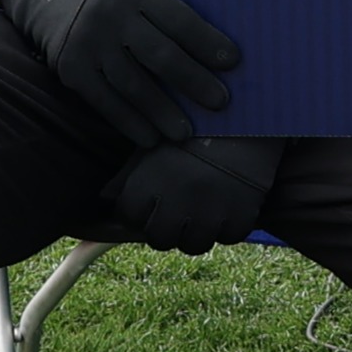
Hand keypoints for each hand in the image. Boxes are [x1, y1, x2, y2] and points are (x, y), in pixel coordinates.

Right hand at [0, 0, 238, 148]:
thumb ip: (166, 8)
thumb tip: (216, 45)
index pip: (179, 19)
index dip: (207, 43)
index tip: (233, 63)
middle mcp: (110, 15)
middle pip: (160, 55)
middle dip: (193, 81)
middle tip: (220, 102)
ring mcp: (88, 43)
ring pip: (133, 85)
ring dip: (163, 112)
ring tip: (186, 131)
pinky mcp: (71, 69)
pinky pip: (106, 102)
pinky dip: (130, 122)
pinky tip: (151, 137)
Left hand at [101, 135, 277, 253]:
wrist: (248, 107)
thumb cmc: (194, 122)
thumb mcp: (155, 143)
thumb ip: (127, 176)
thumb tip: (104, 198)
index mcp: (148, 185)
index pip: (129, 218)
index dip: (137, 211)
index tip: (150, 202)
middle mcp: (175, 204)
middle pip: (160, 238)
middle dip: (165, 228)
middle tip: (177, 212)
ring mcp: (210, 212)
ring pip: (194, 245)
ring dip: (196, 232)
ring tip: (202, 213)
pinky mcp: (242, 214)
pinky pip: (229, 236)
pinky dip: (228, 226)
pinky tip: (228, 207)